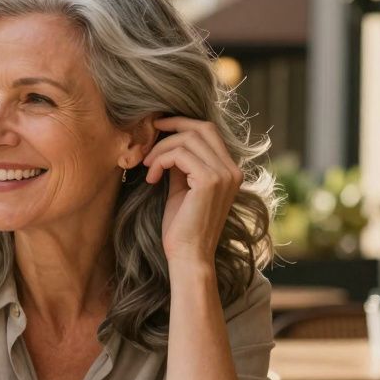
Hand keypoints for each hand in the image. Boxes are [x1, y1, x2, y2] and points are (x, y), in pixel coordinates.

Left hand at [142, 117, 241, 264]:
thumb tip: (169, 142)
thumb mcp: (183, 188)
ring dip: (160, 150)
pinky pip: (179, 154)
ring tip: (147, 168)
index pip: (209, 131)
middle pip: (202, 127)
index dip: (183, 124)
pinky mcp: (209, 181)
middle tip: (148, 136)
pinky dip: (160, 160)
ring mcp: (224, 174)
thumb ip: (182, 165)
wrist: (189, 256)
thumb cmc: (183, 227)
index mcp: (230, 171)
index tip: (158, 128)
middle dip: (171, 127)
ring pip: (188, 139)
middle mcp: (232, 170)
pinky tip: (151, 178)